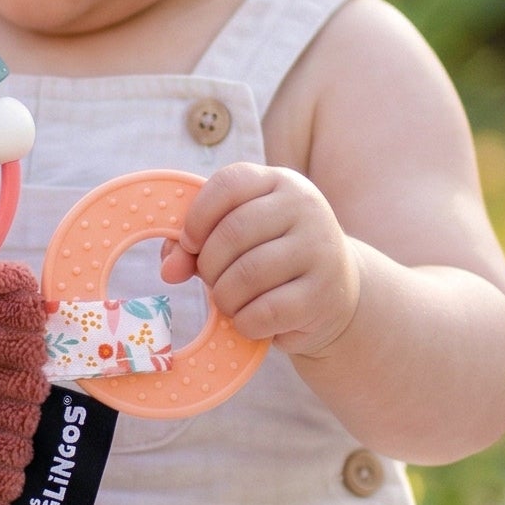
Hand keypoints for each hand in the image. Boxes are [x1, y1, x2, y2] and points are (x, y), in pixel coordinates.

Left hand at [160, 163, 361, 356]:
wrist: (334, 293)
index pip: (228, 184)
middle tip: (212, 281)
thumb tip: (169, 270)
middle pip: (233, 232)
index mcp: (280, 182)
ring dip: (224, 297)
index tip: (190, 244)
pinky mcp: (323, 294)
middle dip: (209, 265)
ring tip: (229, 302)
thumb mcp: (236, 240)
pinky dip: (245, 322)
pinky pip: (265, 311)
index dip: (197, 217)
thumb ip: (195, 245)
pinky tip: (249, 321)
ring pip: (247, 275)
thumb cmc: (271, 259)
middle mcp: (306, 207)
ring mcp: (321, 249)